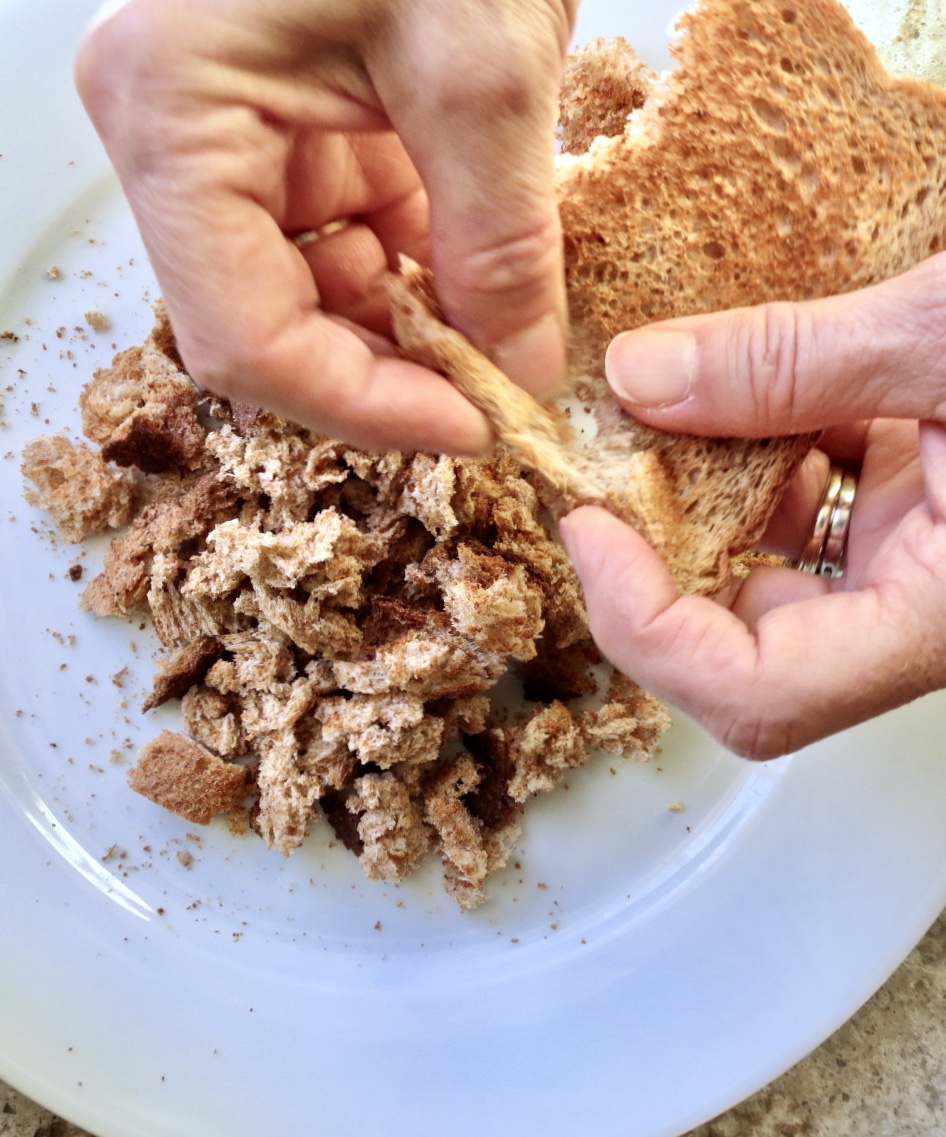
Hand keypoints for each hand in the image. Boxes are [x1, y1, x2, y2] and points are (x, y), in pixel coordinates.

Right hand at [76, 0, 574, 452]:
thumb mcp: (480, 66)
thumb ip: (498, 241)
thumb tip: (522, 370)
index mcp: (173, 116)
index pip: (245, 339)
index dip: (361, 407)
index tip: (472, 428)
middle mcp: (176, 138)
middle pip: (268, 327)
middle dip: (387, 371)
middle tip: (493, 390)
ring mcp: (228, 137)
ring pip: (308, 297)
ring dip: (407, 327)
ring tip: (496, 321)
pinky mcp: (288, 131)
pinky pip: (343, 244)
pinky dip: (416, 273)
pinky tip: (476, 269)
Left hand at [560, 254, 945, 758]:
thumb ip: (794, 364)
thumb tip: (636, 378)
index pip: (758, 696)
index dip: (646, 630)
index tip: (587, 527)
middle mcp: (924, 614)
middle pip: (742, 645)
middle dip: (657, 553)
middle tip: (607, 457)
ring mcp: (923, 567)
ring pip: (768, 572)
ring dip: (703, 493)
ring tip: (676, 402)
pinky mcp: (926, 514)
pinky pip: (813, 511)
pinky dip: (764, 452)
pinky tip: (754, 386)